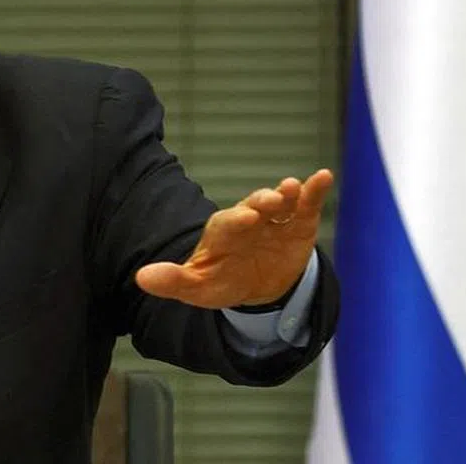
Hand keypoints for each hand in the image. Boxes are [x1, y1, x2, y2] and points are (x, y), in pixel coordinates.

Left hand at [135, 169, 332, 309]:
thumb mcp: (198, 287)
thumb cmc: (221, 281)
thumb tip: (141, 278)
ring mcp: (275, 220)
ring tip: (292, 187)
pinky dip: (315, 191)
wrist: (256, 286)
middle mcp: (249, 219)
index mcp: (223, 232)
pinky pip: (307, 205)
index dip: (236, 220)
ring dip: (287, 195)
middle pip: (254, 207)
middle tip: (271, 201)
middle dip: (262, 203)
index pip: (227, 223)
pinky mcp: (299, 225)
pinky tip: (324, 177)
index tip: (245, 219)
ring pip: (281, 203)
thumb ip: (173, 281)